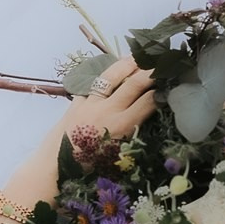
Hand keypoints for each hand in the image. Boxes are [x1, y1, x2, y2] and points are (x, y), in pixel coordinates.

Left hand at [42, 53, 157, 156]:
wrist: (56, 165)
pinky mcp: (76, 101)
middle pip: (134, 83)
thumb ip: (132, 133)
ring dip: (127, 64)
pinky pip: (92, 84)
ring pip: (111, 75)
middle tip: (160, 64)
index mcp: (121, 126)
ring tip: (137, 58)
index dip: (160, 91)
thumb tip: (147, 114)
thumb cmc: (90, 166)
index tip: (168, 83)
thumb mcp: (118, 153)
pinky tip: (110, 73)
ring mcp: (90, 102)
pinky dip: (103, 77)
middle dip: (150, 71)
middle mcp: (107, 110)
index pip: (148, 101)